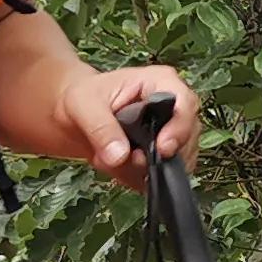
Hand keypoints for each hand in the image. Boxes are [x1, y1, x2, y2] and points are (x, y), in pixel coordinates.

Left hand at [52, 61, 201, 189]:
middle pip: (187, 138)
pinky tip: (117, 167)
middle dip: (158, 157)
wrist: (75, 116)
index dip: (179, 129)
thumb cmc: (83, 97)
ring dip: (142, 170)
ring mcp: (171, 134)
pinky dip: (137, 178)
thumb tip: (120, 155)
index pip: (185, 104)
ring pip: (176, 162)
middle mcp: (172, 108)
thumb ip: (102, 128)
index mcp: (161, 83)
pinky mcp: (164, 156)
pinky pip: (162, 176)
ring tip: (112, 159)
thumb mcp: (85, 104)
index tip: (162, 149)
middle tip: (129, 160)